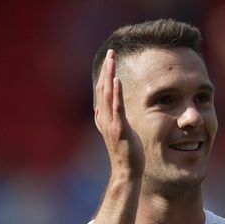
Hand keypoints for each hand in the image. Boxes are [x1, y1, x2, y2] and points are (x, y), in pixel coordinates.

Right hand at [94, 49, 144, 177]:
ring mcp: (110, 123)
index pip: (103, 91)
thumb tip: (99, 111)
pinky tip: (117, 80)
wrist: (126, 171)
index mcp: (104, 117)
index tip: (109, 60)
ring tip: (112, 60)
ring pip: (108, 95)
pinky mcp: (119, 129)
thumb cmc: (124, 153)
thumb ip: (105, 120)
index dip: (105, 75)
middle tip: (112, 52)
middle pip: (104, 88)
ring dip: (110, 76)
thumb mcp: (114, 133)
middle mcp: (104, 118)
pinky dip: (116, 93)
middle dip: (107, 70)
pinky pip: (117, 108)